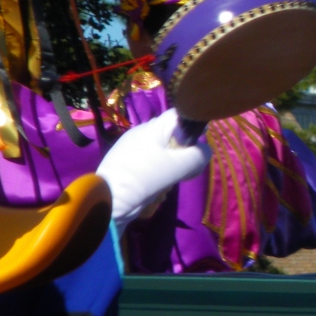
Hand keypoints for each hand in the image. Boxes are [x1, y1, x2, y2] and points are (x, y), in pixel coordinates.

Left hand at [96, 109, 211, 233]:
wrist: (109, 200)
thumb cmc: (145, 177)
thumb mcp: (179, 166)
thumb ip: (198, 156)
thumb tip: (205, 151)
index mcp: (152, 127)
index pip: (179, 115)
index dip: (193, 127)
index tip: (197, 148)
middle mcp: (141, 133)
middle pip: (172, 136)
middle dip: (182, 153)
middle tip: (184, 170)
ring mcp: (132, 149)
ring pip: (163, 152)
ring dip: (171, 166)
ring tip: (168, 182)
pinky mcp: (127, 165)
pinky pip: (150, 164)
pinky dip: (157, 174)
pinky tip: (155, 187)